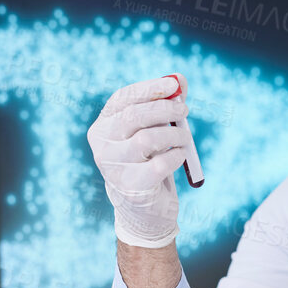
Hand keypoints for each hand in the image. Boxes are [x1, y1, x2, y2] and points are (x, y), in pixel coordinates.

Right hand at [88, 76, 189, 248]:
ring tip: (184, 139)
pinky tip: (177, 158)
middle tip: (184, 110)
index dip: (149, 88)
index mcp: (103, 125)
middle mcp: (102, 145)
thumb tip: (181, 79)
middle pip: (134, 116)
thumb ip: (165, 103)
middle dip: (165, 109)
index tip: (174, 84)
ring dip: (175, 135)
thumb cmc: (148, 161)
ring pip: (148, 139)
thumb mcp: (153, 130)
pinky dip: (176, 157)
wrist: (143, 207)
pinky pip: (160, 164)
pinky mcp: (130, 186)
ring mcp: (113, 167)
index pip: (123, 98)